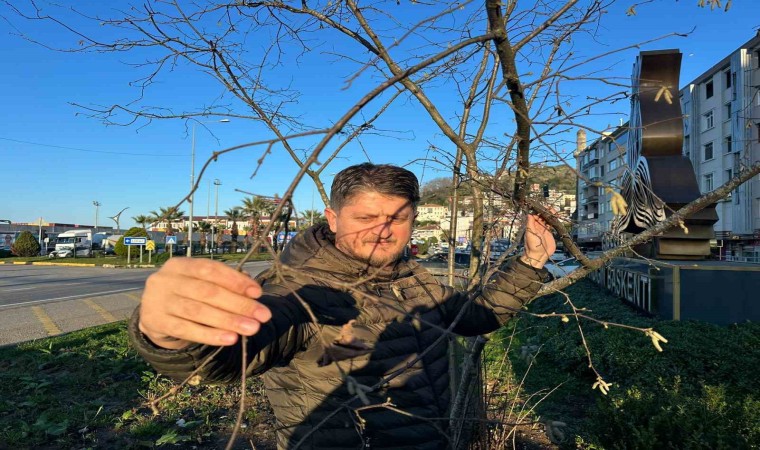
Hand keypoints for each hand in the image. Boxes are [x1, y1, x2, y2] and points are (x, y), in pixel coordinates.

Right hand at [138, 258, 271, 349]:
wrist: (152, 315)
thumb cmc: (185, 296)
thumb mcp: (199, 284)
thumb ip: (223, 285)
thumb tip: (253, 293)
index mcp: (179, 265)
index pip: (211, 269)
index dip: (235, 280)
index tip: (258, 293)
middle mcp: (165, 280)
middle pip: (207, 292)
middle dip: (239, 304)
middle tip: (263, 315)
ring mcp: (157, 301)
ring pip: (198, 312)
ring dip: (229, 321)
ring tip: (252, 329)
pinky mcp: (155, 323)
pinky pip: (187, 330)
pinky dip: (211, 335)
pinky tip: (231, 339)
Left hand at [521, 213, 556, 268]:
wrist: (539, 255)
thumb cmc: (533, 245)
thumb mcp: (530, 233)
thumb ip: (530, 224)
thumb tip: (529, 214)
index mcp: (532, 225)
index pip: (536, 215)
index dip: (539, 211)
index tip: (544, 208)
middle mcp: (538, 226)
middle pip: (542, 216)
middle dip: (546, 212)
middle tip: (550, 208)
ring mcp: (544, 229)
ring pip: (547, 220)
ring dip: (550, 216)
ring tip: (554, 211)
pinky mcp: (549, 233)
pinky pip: (552, 225)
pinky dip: (554, 221)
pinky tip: (557, 218)